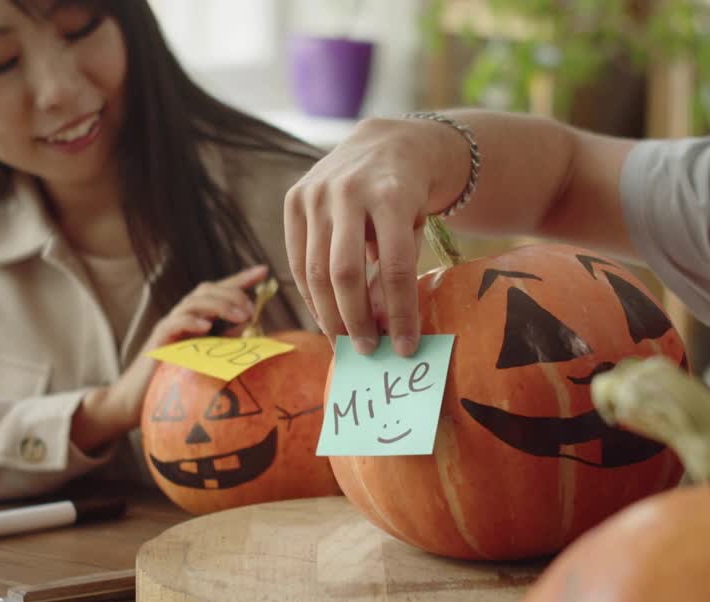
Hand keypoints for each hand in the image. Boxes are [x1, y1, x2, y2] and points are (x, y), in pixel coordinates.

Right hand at [70, 265, 267, 450]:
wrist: (137, 400)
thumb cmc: (174, 380)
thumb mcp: (208, 357)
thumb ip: (225, 340)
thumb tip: (250, 325)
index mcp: (196, 318)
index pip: (218, 290)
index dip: (240, 279)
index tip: (264, 271)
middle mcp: (182, 317)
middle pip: (206, 290)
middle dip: (232, 294)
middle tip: (252, 309)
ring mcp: (168, 327)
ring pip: (192, 302)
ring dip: (220, 305)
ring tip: (241, 316)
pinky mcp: (158, 342)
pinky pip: (173, 324)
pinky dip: (191, 322)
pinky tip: (207, 327)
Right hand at [284, 116, 467, 356]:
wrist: (385, 144)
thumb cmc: (407, 196)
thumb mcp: (416, 229)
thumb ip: (399, 273)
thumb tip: (382, 326)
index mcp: (392, 196)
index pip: (396, 267)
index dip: (401, 313)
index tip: (405, 347)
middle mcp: (349, 191)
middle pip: (345, 273)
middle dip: (356, 319)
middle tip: (367, 350)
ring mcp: (316, 192)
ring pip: (315, 270)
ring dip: (329, 313)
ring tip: (344, 340)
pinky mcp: (294, 198)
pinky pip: (296, 258)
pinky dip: (310, 293)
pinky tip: (325, 314)